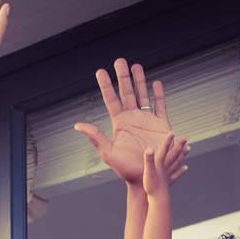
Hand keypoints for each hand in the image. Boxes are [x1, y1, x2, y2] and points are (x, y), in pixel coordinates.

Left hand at [74, 60, 185, 186]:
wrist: (147, 177)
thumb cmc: (126, 170)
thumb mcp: (109, 153)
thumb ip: (96, 137)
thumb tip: (78, 125)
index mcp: (119, 123)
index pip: (111, 99)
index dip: (106, 85)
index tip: (100, 71)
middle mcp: (132, 118)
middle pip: (126, 92)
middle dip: (123, 77)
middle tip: (120, 60)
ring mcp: (147, 120)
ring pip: (142, 95)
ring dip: (139, 81)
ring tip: (136, 66)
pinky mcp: (161, 124)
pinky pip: (160, 106)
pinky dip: (158, 94)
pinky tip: (156, 83)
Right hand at [142, 133, 187, 198]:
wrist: (157, 199)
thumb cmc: (151, 185)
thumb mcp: (148, 171)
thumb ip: (148, 159)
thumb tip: (149, 148)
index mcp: (160, 164)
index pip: (165, 149)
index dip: (168, 141)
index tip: (172, 132)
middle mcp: (166, 168)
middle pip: (174, 154)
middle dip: (180, 145)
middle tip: (186, 137)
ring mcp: (168, 175)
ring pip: (177, 163)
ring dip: (182, 155)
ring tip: (188, 149)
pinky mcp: (168, 182)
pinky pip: (176, 175)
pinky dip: (181, 170)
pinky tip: (186, 168)